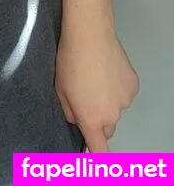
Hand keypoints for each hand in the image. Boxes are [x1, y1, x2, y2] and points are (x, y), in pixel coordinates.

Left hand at [55, 27, 139, 151]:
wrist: (90, 36)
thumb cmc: (69, 63)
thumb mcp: (60, 90)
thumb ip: (69, 112)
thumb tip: (78, 119)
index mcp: (91, 119)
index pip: (100, 150)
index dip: (98, 156)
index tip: (95, 157)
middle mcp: (112, 115)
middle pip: (108, 128)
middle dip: (99, 120)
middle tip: (87, 98)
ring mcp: (126, 100)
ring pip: (117, 108)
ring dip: (108, 100)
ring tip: (97, 76)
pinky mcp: (134, 85)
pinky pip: (124, 92)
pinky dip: (118, 86)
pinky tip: (108, 68)